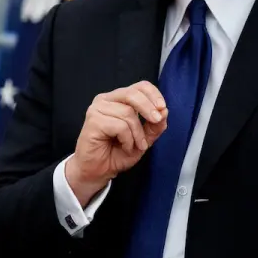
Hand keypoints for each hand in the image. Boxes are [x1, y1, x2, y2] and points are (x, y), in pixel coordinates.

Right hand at [65, 81, 167, 204]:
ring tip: (135, 145)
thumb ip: (154, 126)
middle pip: (132, 94)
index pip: (139, 86)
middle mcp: (106, 100)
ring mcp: (97, 109)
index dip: (153, 94)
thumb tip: (164, 111)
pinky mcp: (93, 121)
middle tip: (157, 121)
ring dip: (137, 133)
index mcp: (118, 100)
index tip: (162, 108)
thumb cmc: (116, 153)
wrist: (98, 171)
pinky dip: (127, 139)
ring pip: (128, 113)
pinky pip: (119, 126)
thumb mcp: (143, 139)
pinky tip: (124, 146)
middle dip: (148, 108)